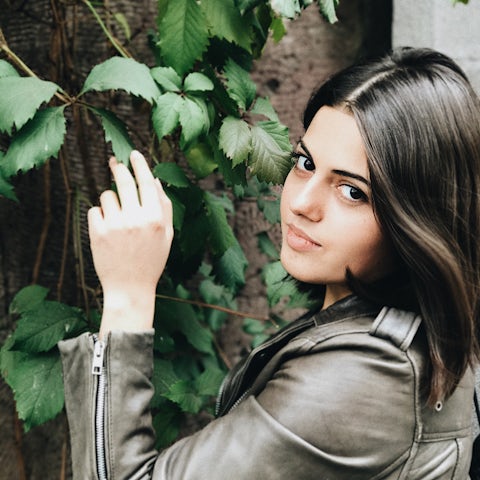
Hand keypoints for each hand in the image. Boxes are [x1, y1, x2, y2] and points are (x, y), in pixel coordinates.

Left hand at [88, 150, 172, 336]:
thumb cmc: (151, 260)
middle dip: (118, 168)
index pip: (147, 183)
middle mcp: (135, 219)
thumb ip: (164, 207)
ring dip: (111, 202)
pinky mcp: (97, 233)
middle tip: (114, 162)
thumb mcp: (167, 235)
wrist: (130, 288)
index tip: (134, 154)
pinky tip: (108, 231)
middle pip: (124, 181)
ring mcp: (115, 226)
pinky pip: (95, 210)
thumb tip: (155, 180)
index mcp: (155, 219)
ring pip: (107, 196)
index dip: (140, 165)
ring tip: (117, 220)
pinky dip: (100, 216)